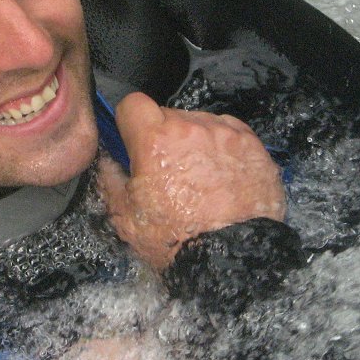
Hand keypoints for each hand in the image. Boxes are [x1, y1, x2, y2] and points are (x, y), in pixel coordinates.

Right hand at [98, 92, 285, 269]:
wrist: (230, 256)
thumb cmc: (175, 239)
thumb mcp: (125, 217)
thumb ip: (109, 180)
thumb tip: (107, 161)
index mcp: (155, 139)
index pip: (133, 103)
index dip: (131, 122)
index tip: (136, 142)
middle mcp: (192, 126)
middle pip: (169, 116)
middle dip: (165, 137)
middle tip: (169, 171)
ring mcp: (225, 133)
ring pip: (201, 123)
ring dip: (196, 141)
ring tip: (201, 177)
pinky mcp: (253, 144)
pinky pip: (230, 132)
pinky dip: (223, 146)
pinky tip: (223, 174)